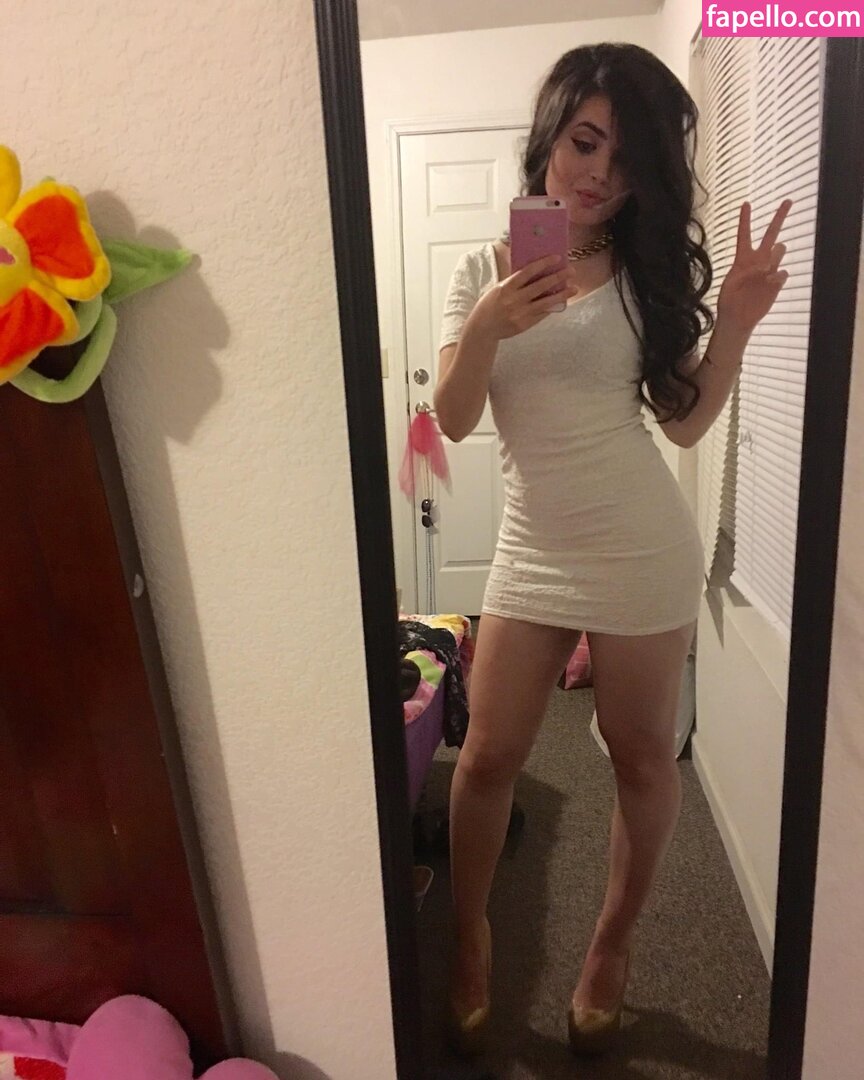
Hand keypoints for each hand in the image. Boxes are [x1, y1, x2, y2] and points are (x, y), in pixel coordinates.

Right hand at [468, 255, 575, 340]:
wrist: (482, 328)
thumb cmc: (490, 305)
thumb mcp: (498, 289)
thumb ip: (515, 282)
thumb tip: (535, 271)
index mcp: (506, 287)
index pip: (528, 272)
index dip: (543, 264)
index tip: (557, 258)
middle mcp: (514, 300)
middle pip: (540, 286)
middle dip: (558, 277)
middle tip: (571, 271)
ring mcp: (520, 313)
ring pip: (545, 302)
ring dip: (561, 294)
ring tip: (574, 288)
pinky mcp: (524, 324)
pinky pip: (542, 314)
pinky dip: (552, 307)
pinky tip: (561, 301)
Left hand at [717, 199, 791, 334]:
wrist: (737, 318)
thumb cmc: (729, 301)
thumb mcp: (729, 285)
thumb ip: (744, 273)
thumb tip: (763, 267)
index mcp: (742, 259)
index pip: (744, 235)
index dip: (745, 219)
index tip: (746, 203)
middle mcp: (758, 260)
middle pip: (770, 234)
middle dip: (779, 216)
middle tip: (788, 200)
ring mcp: (769, 270)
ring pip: (780, 249)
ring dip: (775, 254)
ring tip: (764, 269)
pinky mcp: (776, 282)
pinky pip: (782, 272)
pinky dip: (777, 276)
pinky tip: (769, 283)